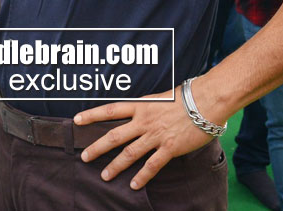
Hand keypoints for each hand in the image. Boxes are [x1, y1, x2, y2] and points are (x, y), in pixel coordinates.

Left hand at [73, 84, 213, 189]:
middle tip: (84, 157)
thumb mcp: (157, 98)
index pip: (109, 110)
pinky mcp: (170, 148)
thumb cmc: (184, 97)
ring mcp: (155, 135)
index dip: (91, 115)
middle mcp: (143, 121)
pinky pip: (152, 165)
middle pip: (114, 136)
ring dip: (116, 166)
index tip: (76, 121)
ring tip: (105, 176)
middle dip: (97, 147)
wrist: (205, 101)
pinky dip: (142, 176)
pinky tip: (134, 185)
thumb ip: (143, 107)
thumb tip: (134, 112)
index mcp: (139, 106)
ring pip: (130, 153)